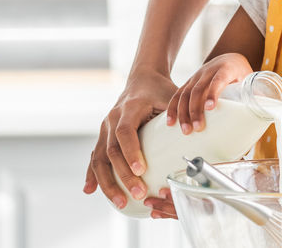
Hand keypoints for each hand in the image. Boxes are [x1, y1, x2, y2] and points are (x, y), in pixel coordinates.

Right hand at [83, 69, 176, 212]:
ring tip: (119, 202)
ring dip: (107, 182)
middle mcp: (112, 118)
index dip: (131, 151)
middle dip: (123, 175)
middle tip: (138, 193)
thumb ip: (179, 111)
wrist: (142, 79)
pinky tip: (90, 190)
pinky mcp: (103, 136)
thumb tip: (192, 131)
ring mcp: (105, 128)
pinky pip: (94, 157)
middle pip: (112, 150)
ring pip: (100, 158)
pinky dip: (91, 174)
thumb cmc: (160, 89)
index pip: (125, 131)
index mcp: (129, 108)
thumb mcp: (172, 95)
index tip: (141, 170)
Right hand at [166, 52, 253, 132]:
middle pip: (199, 89)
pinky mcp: (189, 82)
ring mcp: (196, 76)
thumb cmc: (241, 73)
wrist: (229, 58)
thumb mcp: (250, 80)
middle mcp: (209, 70)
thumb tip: (267, 117)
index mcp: (226, 68)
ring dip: (184, 113)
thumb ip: (257, 96)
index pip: (219, 79)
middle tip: (198, 128)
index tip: (211, 107)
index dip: (214, 92)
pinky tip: (171, 122)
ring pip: (186, 93)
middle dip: (196, 110)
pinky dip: (173, 109)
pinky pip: (178, 95)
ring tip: (186, 130)